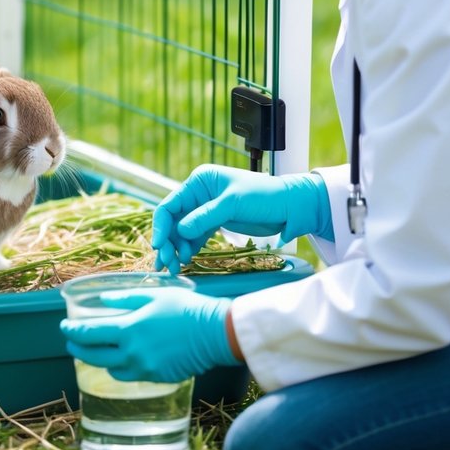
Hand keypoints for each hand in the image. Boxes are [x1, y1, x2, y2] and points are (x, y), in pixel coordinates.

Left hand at [60, 288, 237, 381]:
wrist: (215, 334)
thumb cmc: (186, 309)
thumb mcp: (154, 296)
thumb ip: (125, 300)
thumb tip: (104, 301)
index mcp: (129, 330)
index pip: (90, 334)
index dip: (73, 331)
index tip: (63, 326)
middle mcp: (132, 354)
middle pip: (94, 356)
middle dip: (78, 348)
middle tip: (72, 342)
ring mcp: (144, 369)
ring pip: (111, 369)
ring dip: (100, 360)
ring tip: (97, 351)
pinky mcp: (156, 378)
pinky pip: (130, 375)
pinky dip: (121, 367)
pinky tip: (122, 358)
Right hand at [153, 165, 331, 273]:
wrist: (290, 207)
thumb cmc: (264, 196)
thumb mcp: (233, 204)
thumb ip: (205, 216)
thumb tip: (180, 231)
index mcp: (200, 181)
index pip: (171, 204)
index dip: (161, 226)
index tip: (159, 246)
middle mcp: (199, 194)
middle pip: (174, 220)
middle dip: (167, 242)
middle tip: (165, 264)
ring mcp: (205, 209)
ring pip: (182, 231)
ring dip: (176, 249)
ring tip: (174, 268)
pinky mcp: (215, 223)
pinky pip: (195, 237)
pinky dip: (188, 249)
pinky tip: (186, 262)